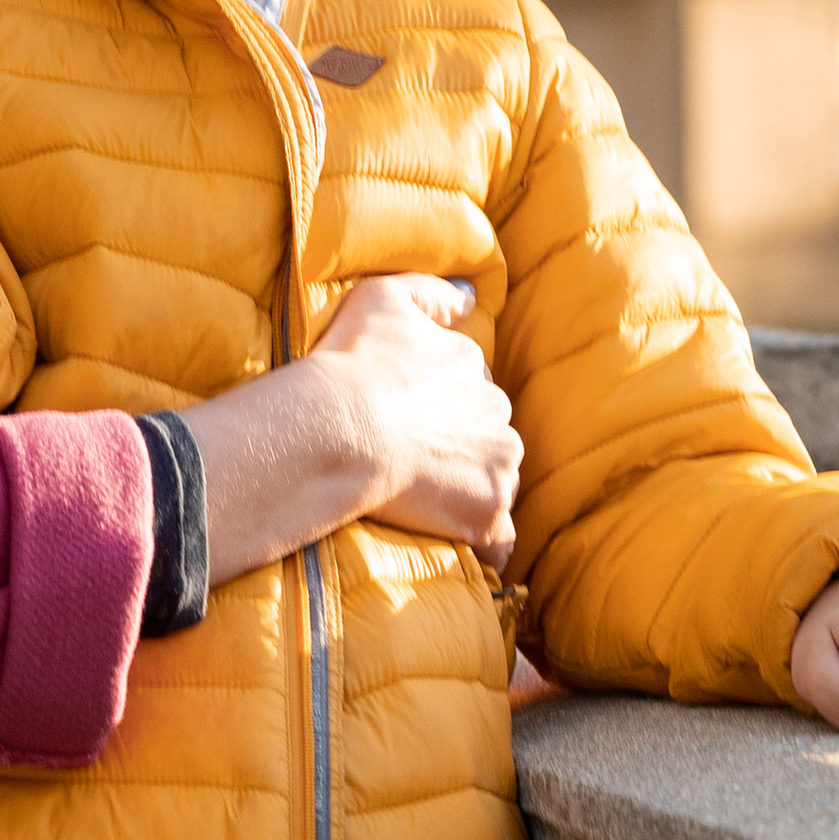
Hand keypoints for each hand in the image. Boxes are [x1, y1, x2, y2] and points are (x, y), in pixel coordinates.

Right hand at [311, 272, 521, 568]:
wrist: (341, 427)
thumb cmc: (353, 361)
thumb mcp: (384, 296)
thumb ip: (431, 292)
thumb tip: (471, 297)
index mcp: (471, 365)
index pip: (467, 387)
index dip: (438, 406)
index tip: (408, 421)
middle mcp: (496, 413)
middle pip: (486, 433)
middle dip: (461, 447)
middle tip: (414, 464)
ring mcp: (497, 465)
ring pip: (494, 479)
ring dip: (471, 489)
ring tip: (428, 504)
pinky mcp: (487, 512)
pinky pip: (498, 537)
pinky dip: (487, 543)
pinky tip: (464, 547)